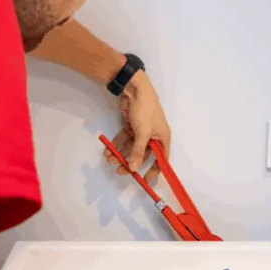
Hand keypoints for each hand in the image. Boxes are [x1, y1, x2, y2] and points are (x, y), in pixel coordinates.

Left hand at [104, 70, 171, 184]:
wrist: (135, 88)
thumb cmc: (146, 110)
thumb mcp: (143, 133)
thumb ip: (138, 152)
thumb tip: (133, 169)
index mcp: (162, 139)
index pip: (161, 160)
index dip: (154, 171)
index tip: (145, 181)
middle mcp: (153, 136)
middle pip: (142, 155)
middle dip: (130, 163)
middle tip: (119, 170)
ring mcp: (142, 131)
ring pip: (131, 147)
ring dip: (121, 154)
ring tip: (109, 159)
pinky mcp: (131, 126)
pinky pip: (124, 139)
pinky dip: (117, 145)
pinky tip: (108, 150)